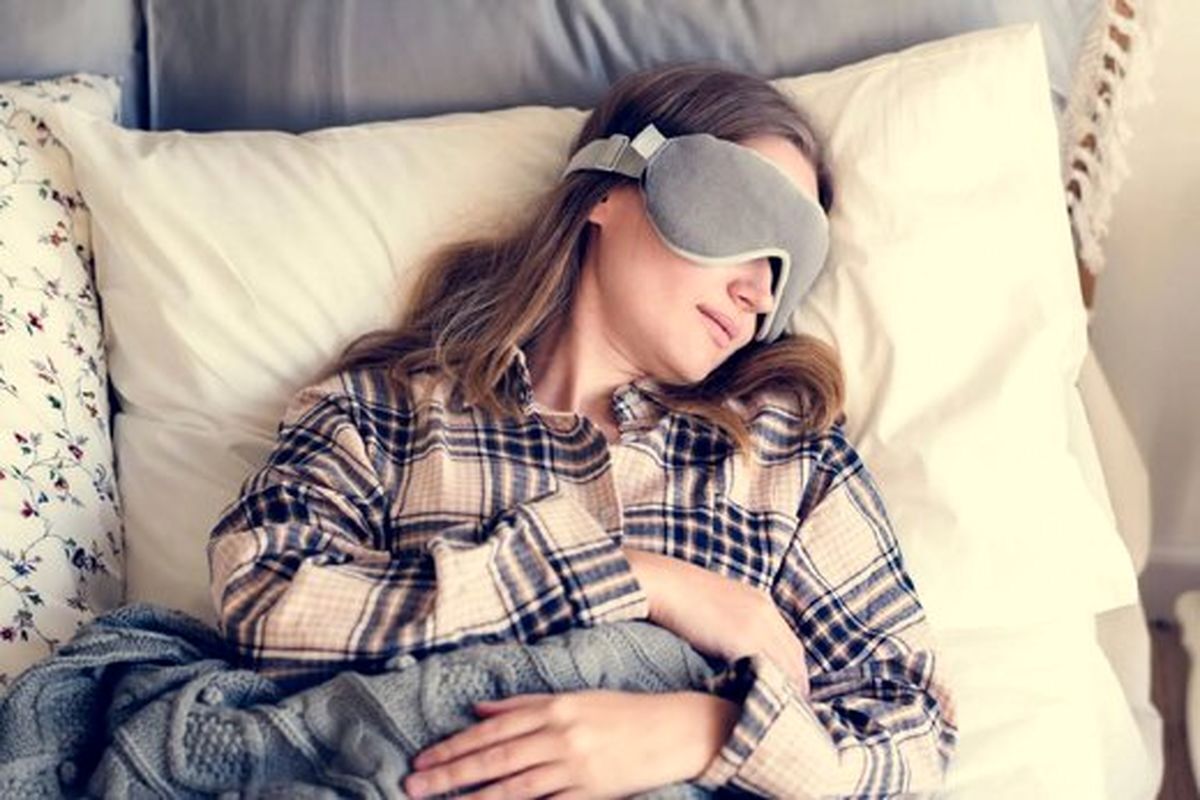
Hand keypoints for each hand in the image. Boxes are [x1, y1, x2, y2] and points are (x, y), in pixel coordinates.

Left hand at [403, 689, 738, 798]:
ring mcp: (575, 767)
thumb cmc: (622, 712)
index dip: (454, 746)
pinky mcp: (591, 793)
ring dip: (472, 798)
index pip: (492, 729)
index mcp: (554, 707)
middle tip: (414, 786)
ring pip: (513, 786)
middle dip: (451, 773)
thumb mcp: (573, 698)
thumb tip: (479, 710)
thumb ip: (524, 704)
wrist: (675, 729)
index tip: (423, 760)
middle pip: (495, 757)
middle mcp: (560, 735)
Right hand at [625, 548, 809, 698]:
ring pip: (784, 666)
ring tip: (775, 714)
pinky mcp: (745, 638)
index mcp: (761, 602)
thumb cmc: (679, 597)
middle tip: (788, 712)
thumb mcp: (716, 606)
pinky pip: (765, 670)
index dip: (792, 670)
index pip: (791, 644)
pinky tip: (759, 705)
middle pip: (794, 657)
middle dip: (794, 685)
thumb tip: (735, 656)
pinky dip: (765, 689)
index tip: (787, 692)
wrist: (665, 584)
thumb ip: (732, 626)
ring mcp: (758, 624)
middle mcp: (766, 612)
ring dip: (783, 690)